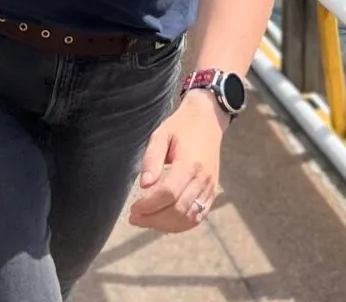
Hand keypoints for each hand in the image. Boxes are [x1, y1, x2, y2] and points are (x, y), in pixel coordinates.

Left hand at [128, 90, 227, 231]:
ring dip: (166, 225)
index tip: (132, 208)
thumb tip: (144, 185)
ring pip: (189, 218)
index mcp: (190, 163)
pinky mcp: (213, 193)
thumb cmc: (181, 126)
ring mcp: (210, 188)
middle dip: (153, 219)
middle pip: (178, 210)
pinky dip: (181, 225)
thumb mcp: (161, 134)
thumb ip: (152, 159)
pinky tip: (165, 222)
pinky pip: (199, 217)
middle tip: (134, 218)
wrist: (208, 120)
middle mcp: (203, 179)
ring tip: (146, 221)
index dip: (149, 205)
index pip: (169, 193)